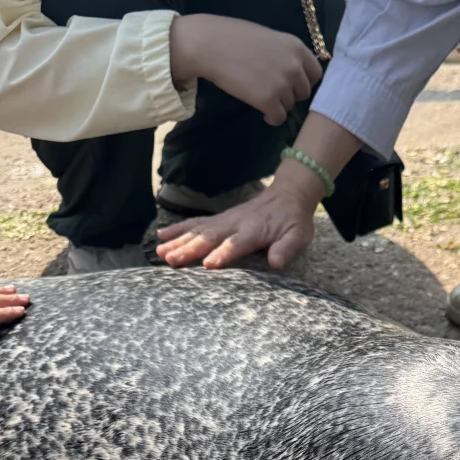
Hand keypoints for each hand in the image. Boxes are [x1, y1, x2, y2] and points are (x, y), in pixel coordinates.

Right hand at [157, 163, 321, 270]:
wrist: (287, 195)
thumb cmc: (293, 221)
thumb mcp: (299, 235)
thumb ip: (287, 248)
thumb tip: (276, 262)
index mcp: (253, 230)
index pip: (236, 244)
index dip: (222, 254)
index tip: (207, 265)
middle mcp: (234, 224)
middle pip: (209, 237)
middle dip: (189, 249)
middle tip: (171, 260)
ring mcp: (223, 220)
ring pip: (197, 231)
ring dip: (178, 241)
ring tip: (160, 252)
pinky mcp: (218, 220)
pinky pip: (194, 224)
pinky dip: (178, 229)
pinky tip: (161, 236)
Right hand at [170, 14, 321, 126]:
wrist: (210, 44)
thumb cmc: (233, 37)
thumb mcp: (268, 39)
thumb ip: (284, 54)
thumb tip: (293, 71)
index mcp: (296, 47)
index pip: (315, 73)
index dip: (304, 81)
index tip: (291, 83)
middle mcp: (294, 65)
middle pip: (304, 92)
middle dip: (291, 94)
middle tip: (273, 91)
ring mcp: (283, 84)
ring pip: (290, 106)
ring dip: (278, 105)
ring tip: (262, 97)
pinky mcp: (269, 100)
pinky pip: (278, 117)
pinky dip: (272, 117)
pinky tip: (262, 111)